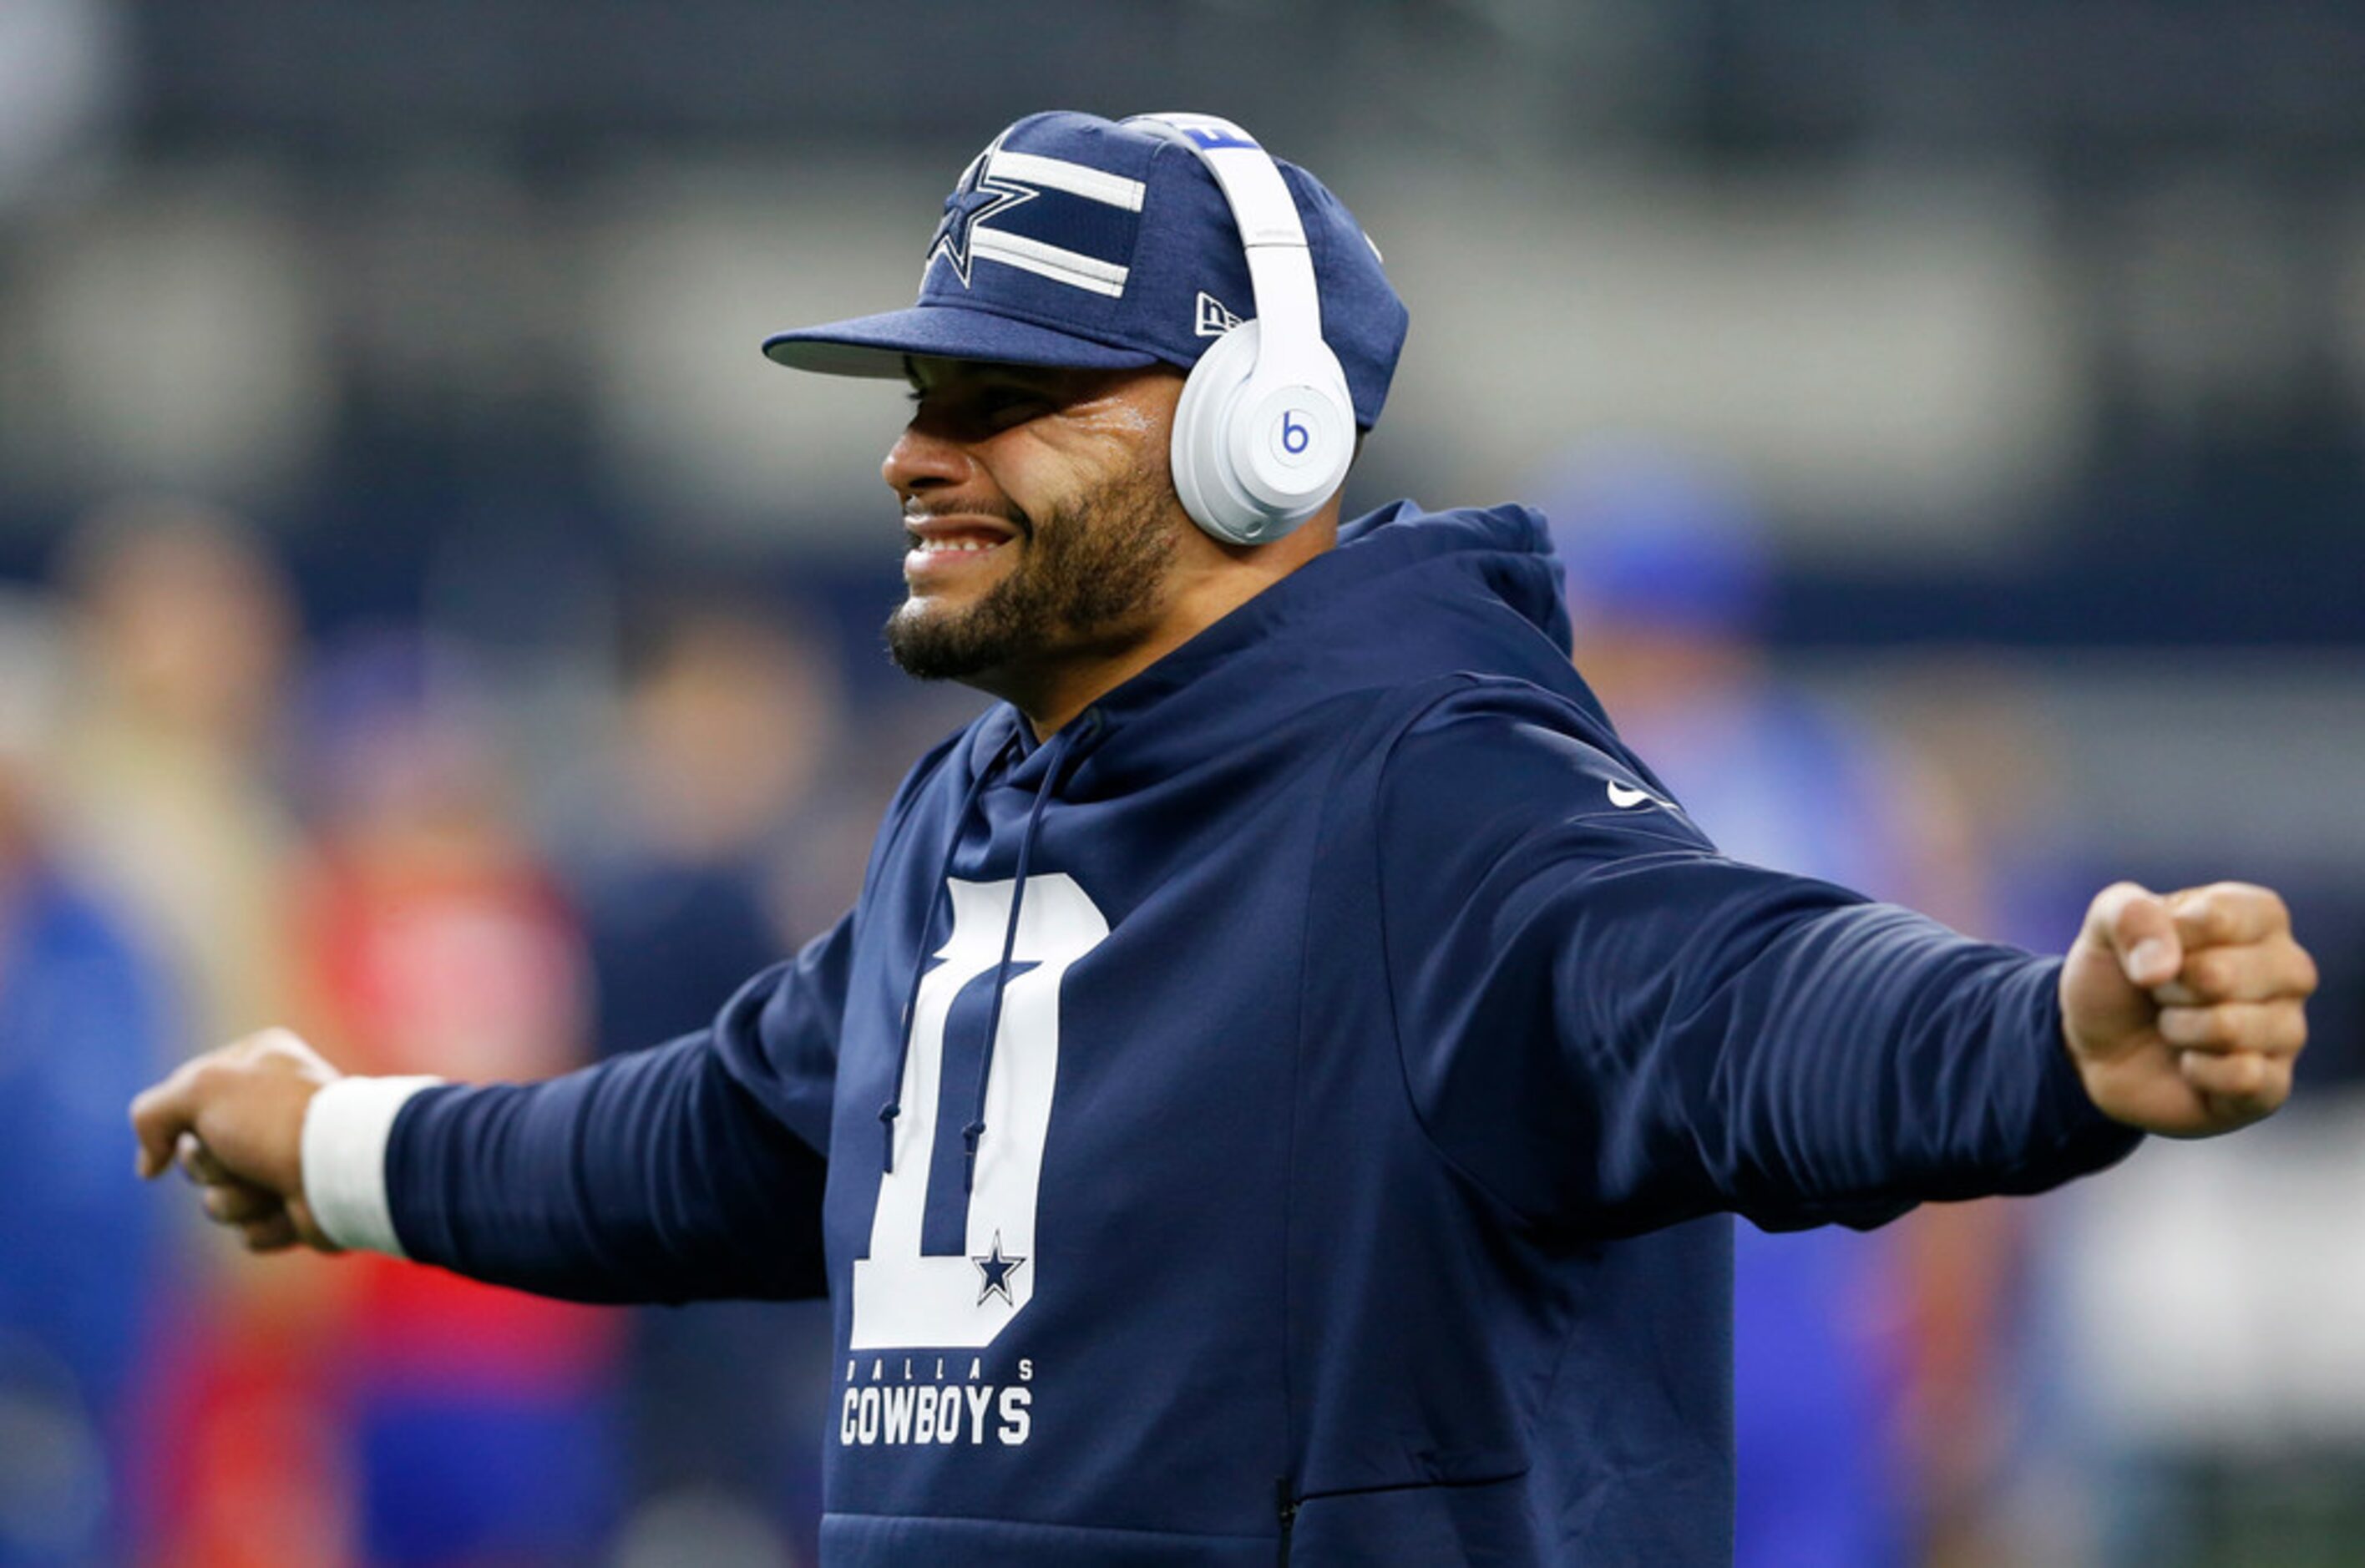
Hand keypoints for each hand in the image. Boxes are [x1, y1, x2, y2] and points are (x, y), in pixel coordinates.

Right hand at [129, 1027, 343, 1251]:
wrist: (343, 1172)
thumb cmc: (277, 1121)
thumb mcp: (201, 1090)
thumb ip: (153, 1114)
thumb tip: (150, 1167)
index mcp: (258, 1064)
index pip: (185, 1097)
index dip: (182, 1121)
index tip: (197, 1127)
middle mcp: (272, 1109)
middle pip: (195, 1156)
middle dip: (209, 1166)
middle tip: (241, 1155)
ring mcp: (287, 1160)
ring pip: (220, 1198)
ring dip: (239, 1198)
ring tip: (274, 1183)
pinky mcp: (298, 1206)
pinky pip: (252, 1230)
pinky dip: (267, 1223)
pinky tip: (294, 1207)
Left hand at [2061, 881, 2315, 1137]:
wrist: (2098, 1049)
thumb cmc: (2117, 977)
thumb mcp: (2104, 927)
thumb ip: (2129, 916)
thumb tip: (2164, 968)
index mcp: (2260, 916)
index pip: (2219, 918)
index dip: (2168, 938)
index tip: (2155, 948)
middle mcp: (2289, 969)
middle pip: (2222, 976)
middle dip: (2168, 988)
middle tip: (2160, 993)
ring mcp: (2288, 1029)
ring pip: (2230, 1029)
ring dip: (2178, 1029)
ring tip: (2172, 1026)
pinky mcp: (2274, 1084)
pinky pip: (2244, 1077)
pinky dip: (2196, 1071)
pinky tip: (2190, 1064)